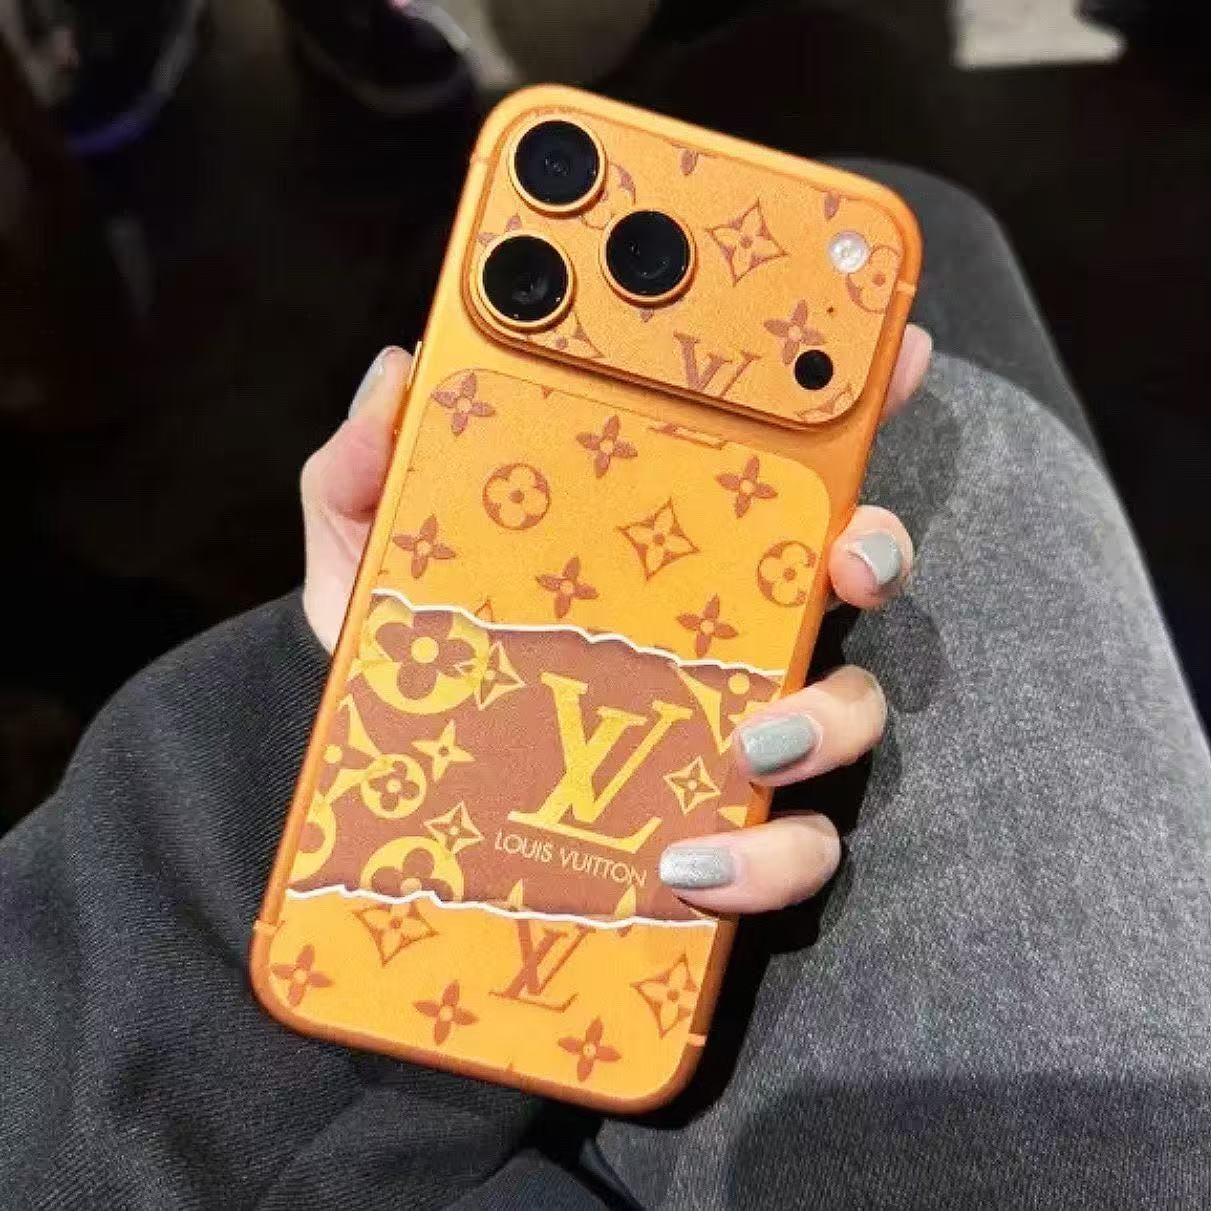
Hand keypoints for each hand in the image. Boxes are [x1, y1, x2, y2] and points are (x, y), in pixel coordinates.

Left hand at [302, 327, 932, 912]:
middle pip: (849, 572)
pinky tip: (686, 864)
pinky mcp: (731, 831)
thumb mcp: (372, 576)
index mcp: (661, 552)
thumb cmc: (413, 681)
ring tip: (751, 747)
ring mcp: (738, 728)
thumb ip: (368, 478)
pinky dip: (766, 860)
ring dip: (829, 720)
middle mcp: (723, 629)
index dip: (841, 404)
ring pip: (852, 709)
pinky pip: (797, 849)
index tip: (891, 352)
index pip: (766, 464)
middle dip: (879, 549)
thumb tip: (399, 371)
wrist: (408, 827)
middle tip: (846, 560)